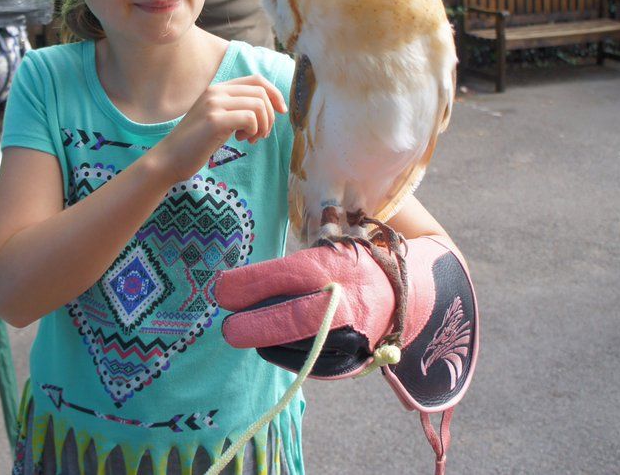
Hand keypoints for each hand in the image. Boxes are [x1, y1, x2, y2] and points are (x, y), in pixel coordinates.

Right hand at [154, 75, 286, 181]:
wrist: (169, 159)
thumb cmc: (197, 143)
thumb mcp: (219, 119)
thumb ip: (237, 109)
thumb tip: (269, 108)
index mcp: (218, 89)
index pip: (256, 80)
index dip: (275, 93)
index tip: (282, 111)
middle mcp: (216, 92)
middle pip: (261, 92)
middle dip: (270, 115)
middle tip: (261, 134)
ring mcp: (214, 104)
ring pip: (259, 105)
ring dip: (263, 125)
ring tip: (251, 139)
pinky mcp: (214, 120)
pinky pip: (250, 118)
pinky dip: (254, 130)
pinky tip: (242, 140)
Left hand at [214, 234, 476, 413]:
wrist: (398, 297)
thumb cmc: (344, 269)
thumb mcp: (321, 255)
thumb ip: (284, 273)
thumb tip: (231, 290)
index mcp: (333, 267)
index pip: (285, 275)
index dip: (248, 284)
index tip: (220, 291)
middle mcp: (344, 302)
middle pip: (294, 318)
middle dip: (255, 326)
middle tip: (227, 328)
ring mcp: (350, 336)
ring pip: (296, 345)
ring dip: (266, 340)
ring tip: (247, 330)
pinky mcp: (349, 363)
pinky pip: (307, 364)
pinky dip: (283, 354)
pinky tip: (271, 345)